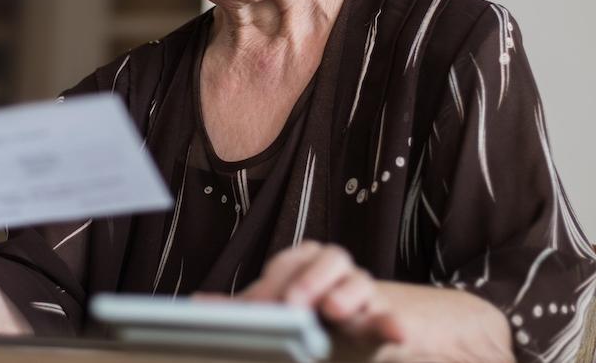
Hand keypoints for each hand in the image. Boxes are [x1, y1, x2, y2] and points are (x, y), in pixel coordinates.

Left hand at [234, 242, 403, 348]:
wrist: (354, 335)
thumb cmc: (309, 319)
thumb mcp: (275, 313)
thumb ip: (242, 310)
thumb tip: (199, 304)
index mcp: (305, 263)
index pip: (288, 265)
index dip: (273, 285)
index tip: (258, 309)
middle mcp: (335, 270)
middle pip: (326, 260)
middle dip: (308, 281)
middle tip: (292, 304)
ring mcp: (363, 292)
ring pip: (359, 282)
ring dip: (346, 294)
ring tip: (333, 310)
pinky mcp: (382, 320)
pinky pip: (390, 319)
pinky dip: (392, 324)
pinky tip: (396, 331)